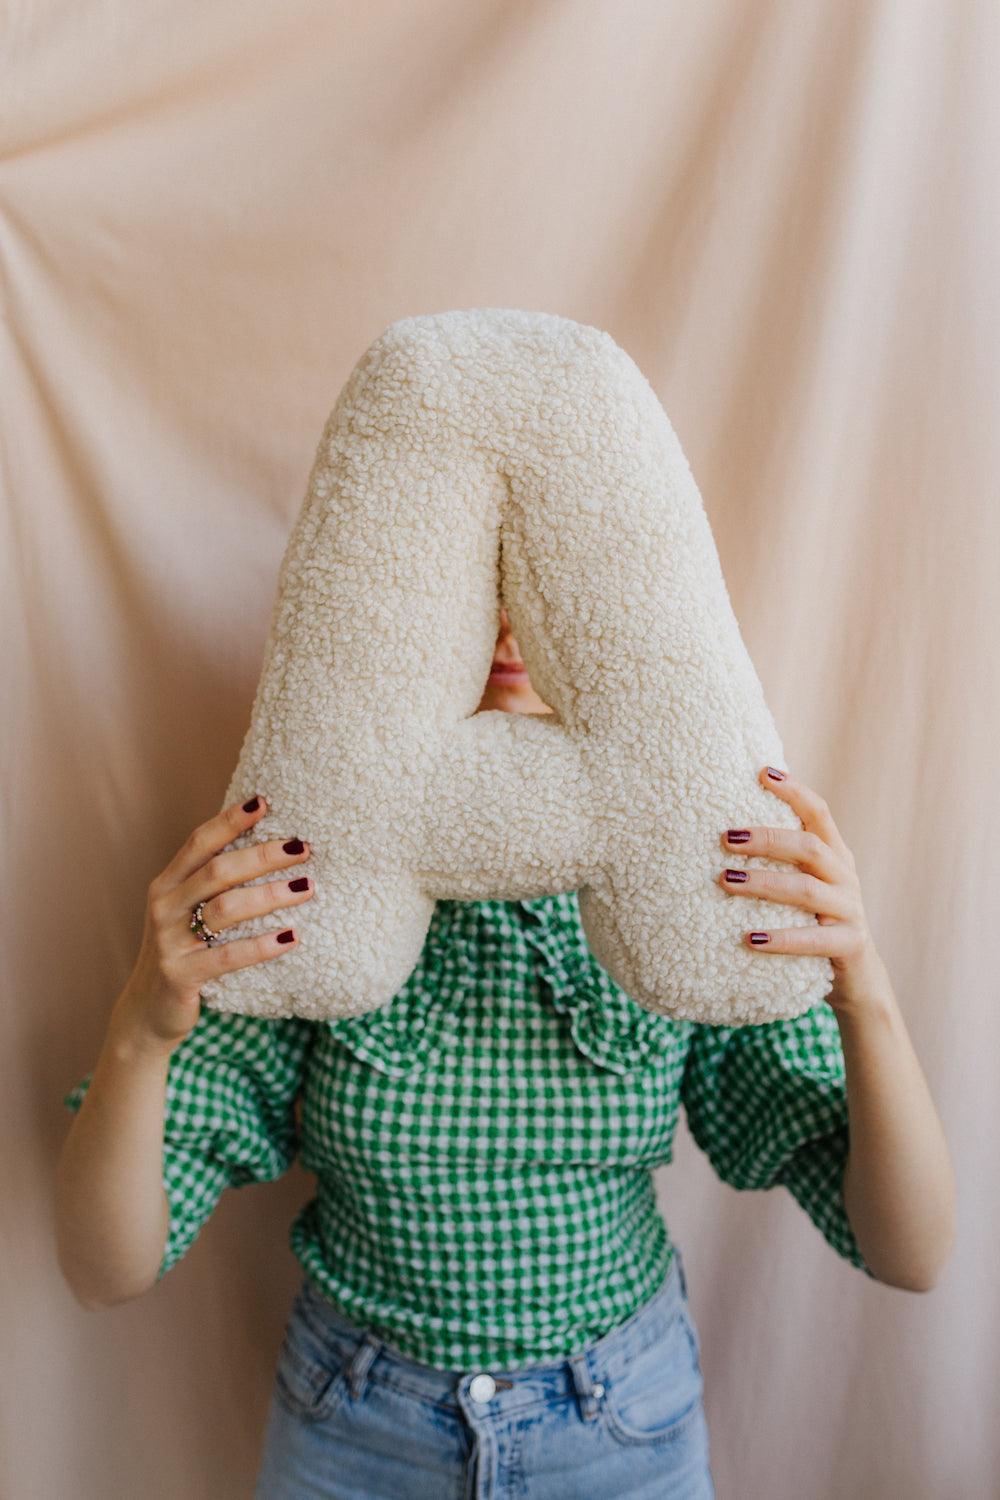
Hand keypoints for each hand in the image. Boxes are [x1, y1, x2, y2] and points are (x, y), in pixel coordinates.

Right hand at [110, 795, 314, 1053]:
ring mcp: (170, 941)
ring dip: (271, 895)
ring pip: (226, 909)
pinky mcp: (180, 975)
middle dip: (264, 855)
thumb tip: (266, 847)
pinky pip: (228, 956)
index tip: (265, 801)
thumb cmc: (181, 953)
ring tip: (307, 888)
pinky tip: (292, 937)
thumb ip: (211, 883)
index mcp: (167, 884)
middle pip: (218, 870)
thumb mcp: (185, 912)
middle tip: (303, 847)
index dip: (231, 820)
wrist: (146, 1012)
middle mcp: (164, 906)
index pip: (200, 842)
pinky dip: (263, 945)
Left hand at [716, 765, 892, 1015]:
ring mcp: (850, 911)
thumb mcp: (804, 886)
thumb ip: (782, 860)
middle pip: (809, 847)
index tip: (762, 772)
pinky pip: (813, 940)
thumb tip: (725, 829)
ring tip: (726, 881)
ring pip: (806, 890)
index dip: (794, 791)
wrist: (857, 978)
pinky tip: (750, 938)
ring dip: (764, 884)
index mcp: (834, 856)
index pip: (819, 813)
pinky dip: (781, 938)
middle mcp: (845, 877)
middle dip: (767, 838)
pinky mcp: (850, 945)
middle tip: (725, 837)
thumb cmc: (814, 922)